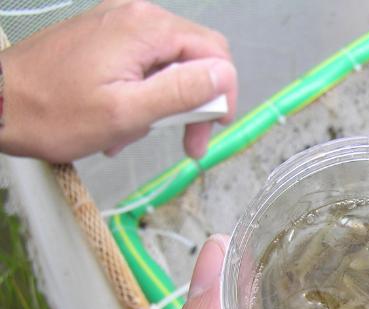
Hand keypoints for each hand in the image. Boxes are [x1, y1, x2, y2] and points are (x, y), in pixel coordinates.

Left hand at [0, 0, 236, 161]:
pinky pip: (142, 64)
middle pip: (193, 56)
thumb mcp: (127, 112)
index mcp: (147, 28)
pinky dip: (142, 94)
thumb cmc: (55, 113)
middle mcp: (135, 15)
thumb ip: (181, 92)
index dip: (221, 94)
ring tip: (137, 134)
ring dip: (164, 103)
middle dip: (195, 102)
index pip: (214, 53)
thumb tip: (223, 77)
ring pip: (168, 64)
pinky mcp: (102, 37)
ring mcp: (116, 23)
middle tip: (187, 142)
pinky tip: (121, 122)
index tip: (209, 130)